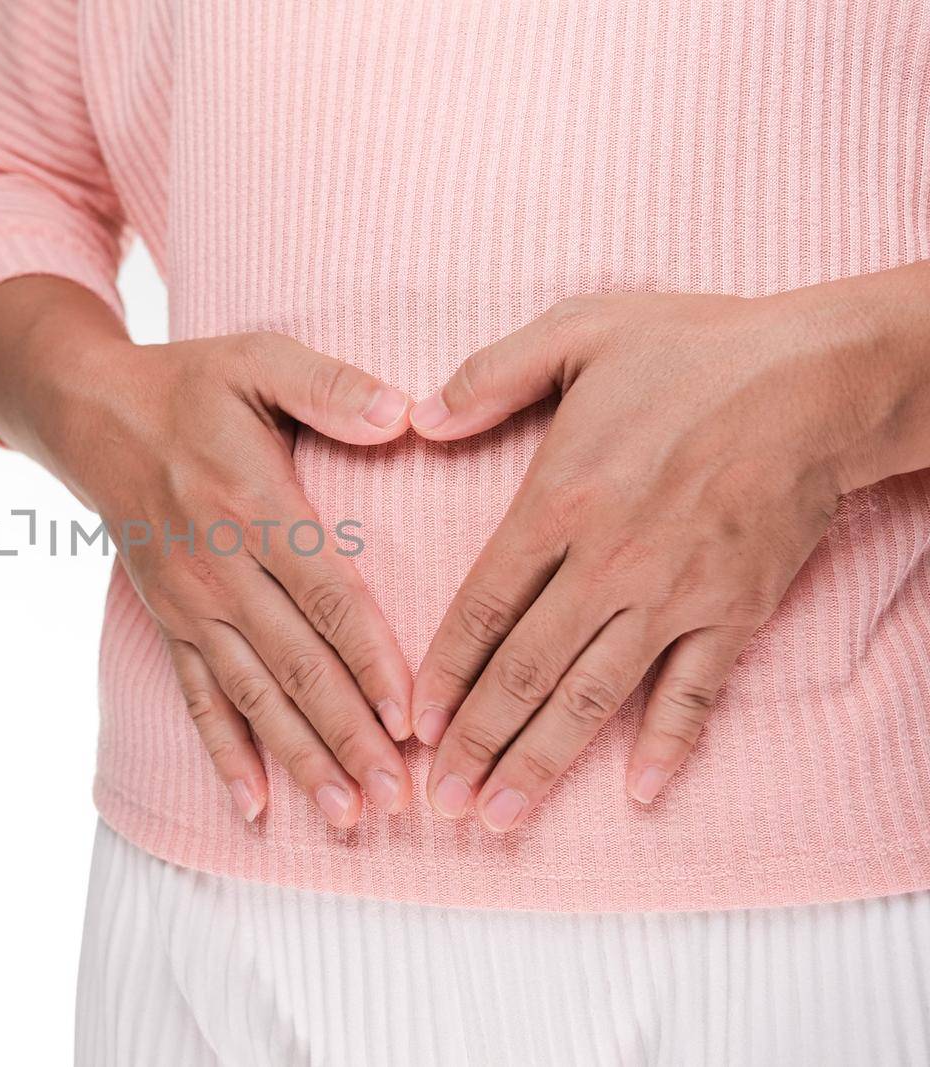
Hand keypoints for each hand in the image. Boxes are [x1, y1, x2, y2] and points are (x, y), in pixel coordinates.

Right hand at [0, 276, 417, 825]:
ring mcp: (190, 605)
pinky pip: (198, 698)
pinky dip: (225, 754)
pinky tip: (254, 805)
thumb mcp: (259, 360)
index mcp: (253, 506)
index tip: (413, 718)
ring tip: (347, 814)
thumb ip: (331, 387)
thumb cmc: (189, 385)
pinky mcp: (170, 622)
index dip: (371, 660)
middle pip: (295, 664)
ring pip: (252, 696)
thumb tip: (406, 414)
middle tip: (395, 796)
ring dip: (300, 758)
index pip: (327, 596)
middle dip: (347, 735)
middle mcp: (220, 569)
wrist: (89, 415)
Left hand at [407, 279, 929, 831]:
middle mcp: (609, 564)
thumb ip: (489, 376)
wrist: (820, 375)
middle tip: (438, 802)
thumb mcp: (578, 332)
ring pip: (595, 697)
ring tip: (499, 816)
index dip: (445, 671)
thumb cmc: (695, 350)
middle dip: (476, 742)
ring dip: (543, 761)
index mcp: (560, 502)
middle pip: (526, 672)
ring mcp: (675, 595)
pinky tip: (638, 792)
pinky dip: (669, 743)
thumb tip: (419, 419)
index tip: (414, 723)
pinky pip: (695, 692)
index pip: (484, 607)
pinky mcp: (736, 610)